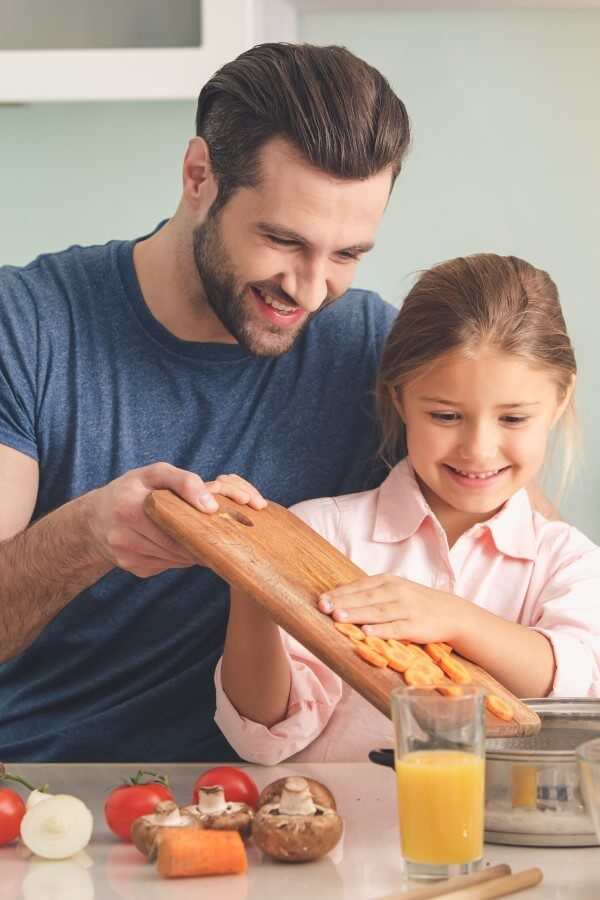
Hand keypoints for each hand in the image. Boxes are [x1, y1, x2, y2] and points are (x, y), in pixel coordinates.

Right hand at [90, 464, 267, 577]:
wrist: (93, 519)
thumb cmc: (130, 489)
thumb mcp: (154, 474)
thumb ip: (184, 481)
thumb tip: (211, 506)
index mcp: (128, 508)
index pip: (175, 526)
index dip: (201, 528)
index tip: (220, 526)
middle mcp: (123, 536)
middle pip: (176, 546)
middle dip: (200, 542)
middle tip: (219, 535)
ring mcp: (126, 556)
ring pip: (174, 559)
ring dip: (191, 551)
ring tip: (203, 538)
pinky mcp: (132, 568)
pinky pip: (166, 565)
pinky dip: (178, 557)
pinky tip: (180, 544)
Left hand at [317, 574, 470, 644]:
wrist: (451, 612)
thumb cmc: (414, 602)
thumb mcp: (393, 590)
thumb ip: (368, 593)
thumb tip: (336, 595)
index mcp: (388, 581)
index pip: (359, 586)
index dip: (339, 593)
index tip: (321, 600)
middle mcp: (396, 592)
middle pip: (365, 598)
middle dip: (343, 603)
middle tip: (323, 607)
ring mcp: (407, 609)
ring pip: (378, 612)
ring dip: (357, 614)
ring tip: (338, 617)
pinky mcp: (416, 626)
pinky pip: (396, 628)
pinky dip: (381, 630)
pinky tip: (367, 632)